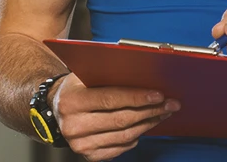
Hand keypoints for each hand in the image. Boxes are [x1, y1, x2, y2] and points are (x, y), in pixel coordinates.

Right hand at [51, 73, 179, 160]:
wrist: (56, 108)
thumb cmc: (77, 87)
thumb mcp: (86, 74)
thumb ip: (109, 74)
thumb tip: (145, 73)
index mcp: (72, 101)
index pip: (111, 99)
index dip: (138, 97)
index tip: (159, 95)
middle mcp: (73, 125)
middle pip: (121, 120)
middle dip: (151, 111)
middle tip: (170, 104)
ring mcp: (80, 143)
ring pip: (125, 136)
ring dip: (148, 124)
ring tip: (162, 113)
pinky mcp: (88, 155)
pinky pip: (120, 148)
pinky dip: (136, 137)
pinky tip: (144, 126)